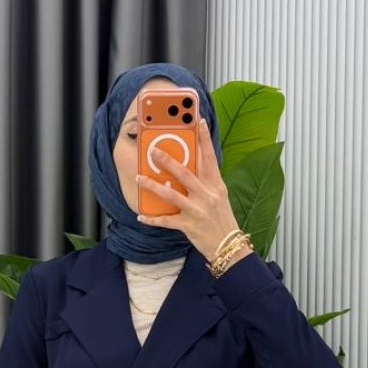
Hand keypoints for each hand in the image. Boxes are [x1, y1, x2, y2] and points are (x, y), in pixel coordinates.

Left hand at [135, 119, 246, 264]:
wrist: (229, 246)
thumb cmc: (222, 219)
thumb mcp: (219, 196)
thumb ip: (205, 182)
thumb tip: (188, 168)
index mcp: (216, 185)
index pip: (210, 158)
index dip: (204, 139)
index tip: (198, 122)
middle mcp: (206, 195)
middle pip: (185, 173)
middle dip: (168, 160)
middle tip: (153, 150)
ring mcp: (197, 210)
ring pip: (171, 195)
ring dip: (153, 185)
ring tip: (139, 177)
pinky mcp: (188, 226)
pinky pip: (166, 221)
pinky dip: (152, 219)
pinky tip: (141, 215)